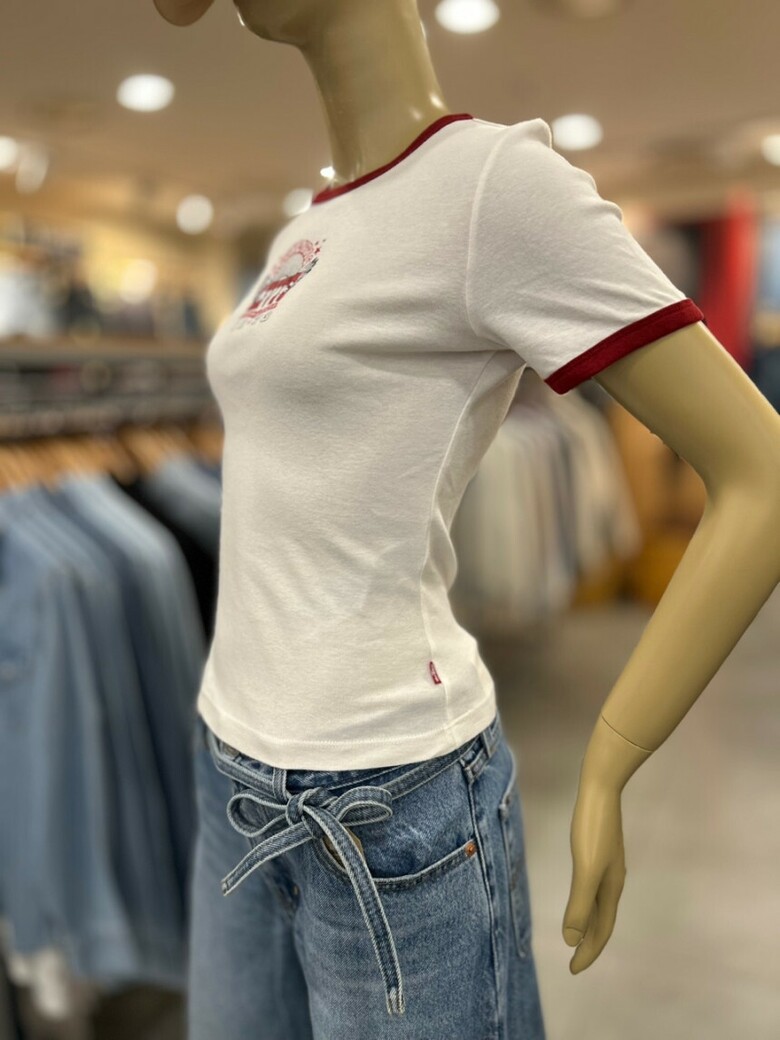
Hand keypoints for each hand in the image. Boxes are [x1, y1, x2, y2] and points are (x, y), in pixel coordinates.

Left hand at [562, 779, 626, 973]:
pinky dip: (587, 901)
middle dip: (590, 943)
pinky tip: (580, 896)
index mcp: (610, 888)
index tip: (573, 970)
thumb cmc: (592, 828)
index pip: (601, 930)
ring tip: (577, 937)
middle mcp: (612, 880)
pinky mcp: (600, 851)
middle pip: (603, 920)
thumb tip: (571, 940)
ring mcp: (608, 865)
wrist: (601, 789)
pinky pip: (595, 886)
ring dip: (590, 923)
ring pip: (600, 904)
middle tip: (574, 961)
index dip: (588, 952)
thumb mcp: (585, 868)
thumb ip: (579, 904)